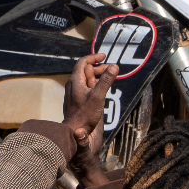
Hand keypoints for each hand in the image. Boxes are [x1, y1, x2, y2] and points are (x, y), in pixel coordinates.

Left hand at [64, 53, 114, 167]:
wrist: (75, 133)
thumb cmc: (84, 116)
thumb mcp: (98, 97)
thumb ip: (106, 81)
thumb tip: (114, 66)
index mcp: (75, 82)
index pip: (82, 63)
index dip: (93, 57)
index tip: (104, 55)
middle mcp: (74, 86)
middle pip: (85, 71)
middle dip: (98, 67)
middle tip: (112, 68)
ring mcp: (76, 94)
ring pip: (87, 80)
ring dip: (98, 76)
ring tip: (111, 76)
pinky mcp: (80, 102)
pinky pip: (88, 88)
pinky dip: (96, 85)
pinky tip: (104, 89)